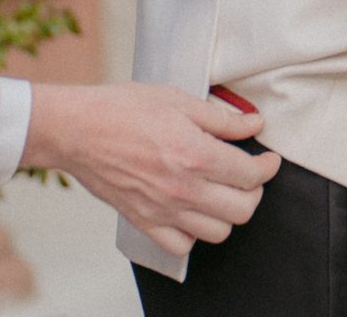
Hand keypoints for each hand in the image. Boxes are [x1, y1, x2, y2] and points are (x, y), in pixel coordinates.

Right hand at [22, 83, 281, 256]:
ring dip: (228, 213)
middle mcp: (184, 189)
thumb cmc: (123, 110)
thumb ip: (222, 119)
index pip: (251, 175)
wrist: (78, 130)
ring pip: (218, 232)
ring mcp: (163, 210)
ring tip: (223, 192)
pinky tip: (193, 210)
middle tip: (248, 174)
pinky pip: (181, 246)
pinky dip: (193, 233)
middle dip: (254, 191)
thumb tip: (255, 123)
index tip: (268, 159)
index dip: (268, 166)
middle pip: (243, 210)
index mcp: (196, 155)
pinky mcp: (144, 222)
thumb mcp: (180, 100)